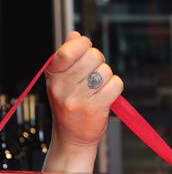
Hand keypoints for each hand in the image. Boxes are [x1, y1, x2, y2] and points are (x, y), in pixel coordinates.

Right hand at [43, 31, 122, 172]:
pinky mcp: (96, 108)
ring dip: (107, 76)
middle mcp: (64, 87)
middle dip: (98, 61)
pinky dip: (115, 87)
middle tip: (95, 72)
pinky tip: (108, 94)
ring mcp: (79, 99)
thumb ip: (68, 56)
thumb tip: (76, 36)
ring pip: (106, 71)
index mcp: (53, 75)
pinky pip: (115, 85)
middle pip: (93, 57)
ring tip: (99, 87)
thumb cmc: (70, 105)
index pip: (68, 51)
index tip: (87, 46)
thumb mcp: (61, 80)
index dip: (83, 44)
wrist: (72, 137)